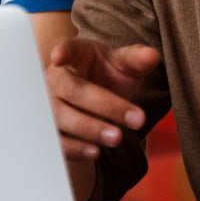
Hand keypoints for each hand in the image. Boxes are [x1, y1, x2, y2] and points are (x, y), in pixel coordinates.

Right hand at [45, 38, 160, 159]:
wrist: (97, 95)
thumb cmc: (108, 74)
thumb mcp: (124, 63)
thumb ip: (136, 59)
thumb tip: (152, 55)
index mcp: (74, 54)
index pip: (67, 49)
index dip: (62, 52)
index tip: (58, 56)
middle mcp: (54, 78)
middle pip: (72, 90)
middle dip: (104, 105)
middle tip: (137, 119)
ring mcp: (47, 104)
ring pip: (60, 117)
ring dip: (89, 129)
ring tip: (117, 138)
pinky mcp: (48, 129)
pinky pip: (56, 140)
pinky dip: (74, 148)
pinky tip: (95, 152)